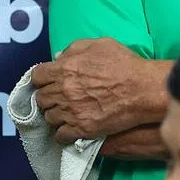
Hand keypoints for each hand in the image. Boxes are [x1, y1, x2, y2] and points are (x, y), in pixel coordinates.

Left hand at [31, 38, 163, 143]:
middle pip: (41, 98)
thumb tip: (58, 57)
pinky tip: (70, 128)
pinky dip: (63, 132)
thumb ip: (74, 48)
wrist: (142, 89)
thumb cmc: (123, 64)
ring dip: (55, 114)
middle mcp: (63, 90)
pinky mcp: (82, 129)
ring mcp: (71, 111)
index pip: (37, 76)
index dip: (42, 78)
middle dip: (48, 96)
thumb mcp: (99, 45)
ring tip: (65, 112)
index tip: (48, 80)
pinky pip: (61, 135)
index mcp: (65, 68)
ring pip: (49, 117)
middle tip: (57, 97)